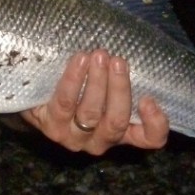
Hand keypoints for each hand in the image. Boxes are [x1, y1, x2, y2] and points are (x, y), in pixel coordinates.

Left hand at [21, 49, 168, 154]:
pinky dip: (73, 80)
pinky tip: (79, 61)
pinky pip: (64, 103)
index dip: (155, 124)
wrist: (39, 94)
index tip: (149, 98)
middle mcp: (101, 140)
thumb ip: (119, 78)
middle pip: (116, 121)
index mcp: (122, 132)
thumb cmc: (82, 86)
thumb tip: (129, 54)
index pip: (150, 138)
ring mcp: (75, 138)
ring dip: (96, 82)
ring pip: (91, 113)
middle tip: (117, 61)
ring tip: (98, 56)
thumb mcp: (106, 85)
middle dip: (119, 88)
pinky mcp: (52, 128)